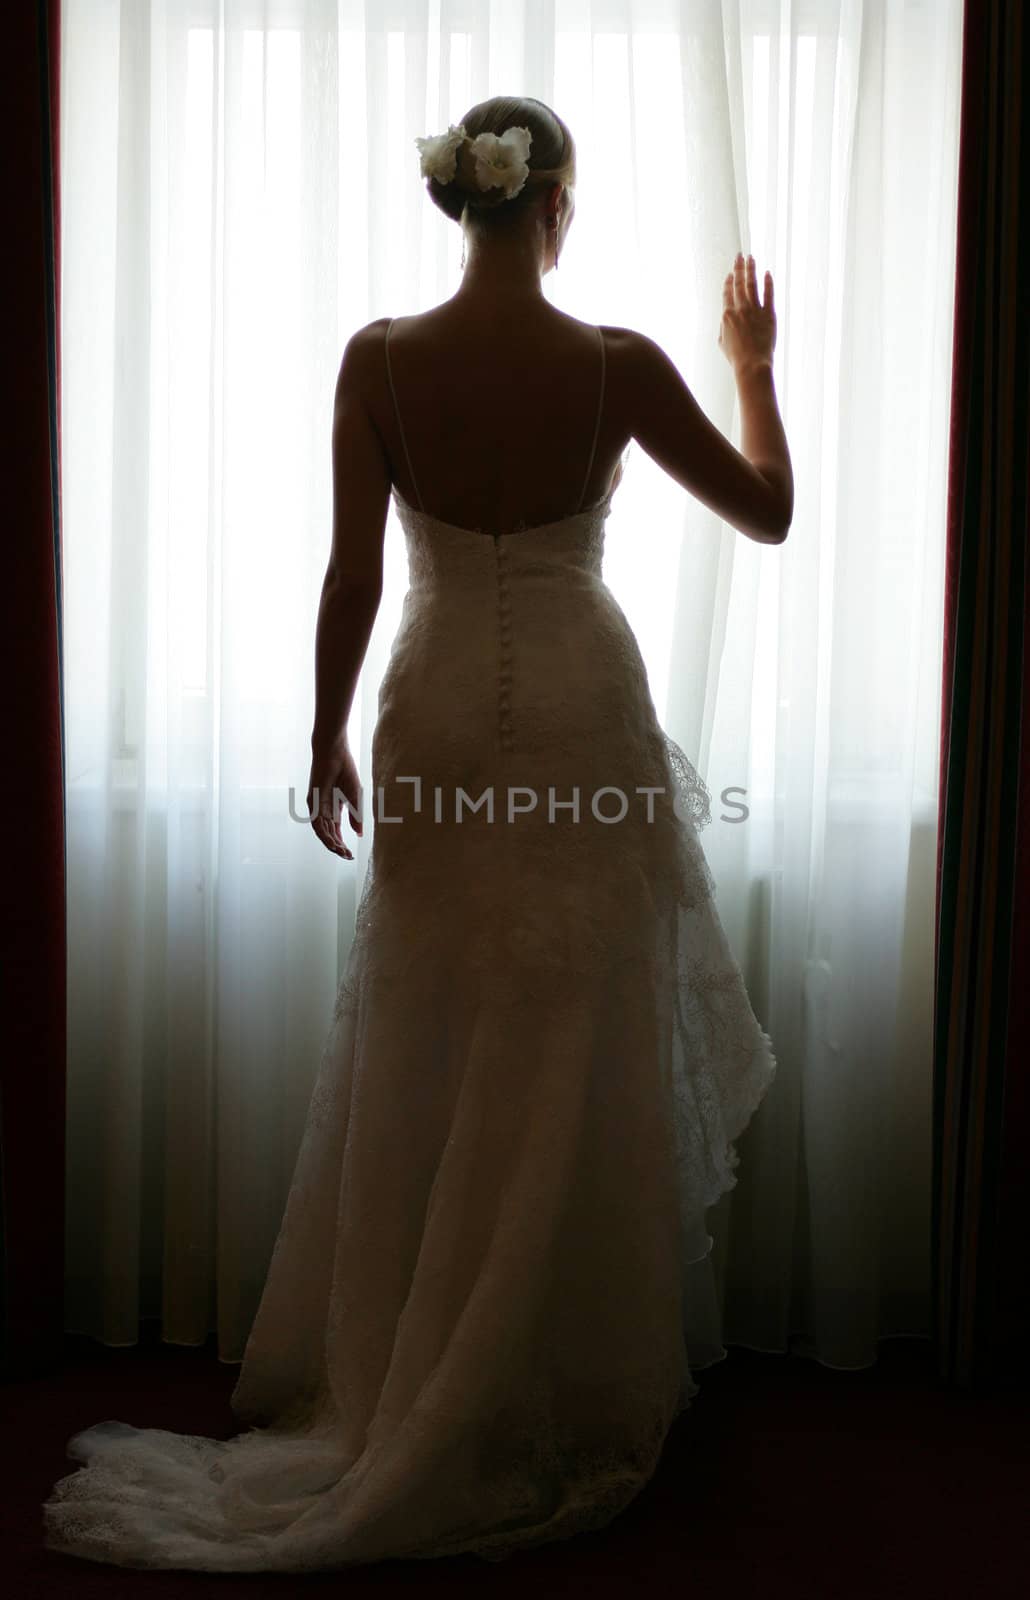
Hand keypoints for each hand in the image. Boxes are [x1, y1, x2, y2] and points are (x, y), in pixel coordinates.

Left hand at [307, 738, 363, 859]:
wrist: (334, 751)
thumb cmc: (345, 769)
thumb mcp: (355, 796)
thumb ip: (356, 815)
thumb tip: (359, 834)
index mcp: (334, 807)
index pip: (336, 830)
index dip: (343, 843)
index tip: (351, 854)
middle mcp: (324, 808)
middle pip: (329, 833)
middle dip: (337, 847)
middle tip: (347, 857)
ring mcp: (317, 806)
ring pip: (322, 831)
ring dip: (331, 843)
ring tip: (341, 852)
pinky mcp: (312, 801)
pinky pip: (316, 823)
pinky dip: (324, 834)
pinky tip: (332, 842)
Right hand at [718, 252, 776, 374]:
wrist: (752, 364)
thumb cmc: (736, 358)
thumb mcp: (722, 343)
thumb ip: (723, 328)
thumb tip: (725, 319)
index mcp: (727, 316)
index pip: (727, 293)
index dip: (729, 282)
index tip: (731, 273)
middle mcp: (740, 309)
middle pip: (739, 284)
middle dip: (739, 268)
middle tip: (740, 256)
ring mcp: (755, 310)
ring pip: (752, 285)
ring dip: (751, 270)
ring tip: (751, 258)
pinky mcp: (769, 314)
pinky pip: (768, 294)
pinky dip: (768, 282)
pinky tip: (767, 273)